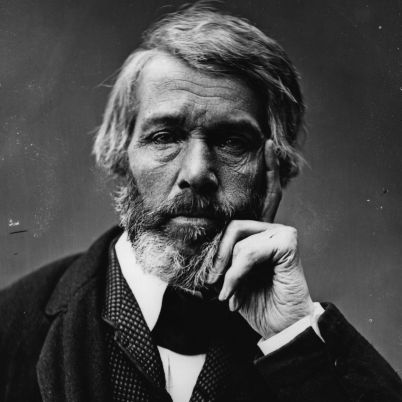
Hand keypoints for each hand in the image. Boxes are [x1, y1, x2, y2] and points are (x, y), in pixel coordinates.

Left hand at [208, 140, 313, 338]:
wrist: (277, 326)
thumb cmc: (254, 300)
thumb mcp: (229, 274)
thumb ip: (223, 252)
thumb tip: (205, 236)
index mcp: (260, 234)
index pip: (264, 197)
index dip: (268, 170)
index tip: (268, 144)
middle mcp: (273, 229)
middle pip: (234, 223)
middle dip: (220, 255)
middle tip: (217, 283)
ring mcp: (282, 234)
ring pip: (238, 236)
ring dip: (228, 269)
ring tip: (228, 292)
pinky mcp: (288, 242)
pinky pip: (250, 249)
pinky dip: (238, 273)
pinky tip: (238, 292)